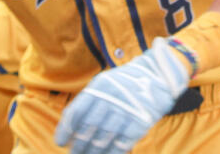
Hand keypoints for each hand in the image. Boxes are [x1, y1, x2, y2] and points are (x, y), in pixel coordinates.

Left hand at [53, 38, 189, 153]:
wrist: (159, 74)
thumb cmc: (126, 82)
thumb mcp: (104, 83)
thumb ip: (89, 101)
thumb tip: (71, 126)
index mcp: (98, 88)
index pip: (75, 113)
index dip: (65, 130)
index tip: (61, 142)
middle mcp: (110, 99)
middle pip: (87, 129)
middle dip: (79, 146)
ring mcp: (126, 111)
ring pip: (103, 140)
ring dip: (94, 153)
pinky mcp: (140, 122)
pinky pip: (122, 144)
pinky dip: (113, 153)